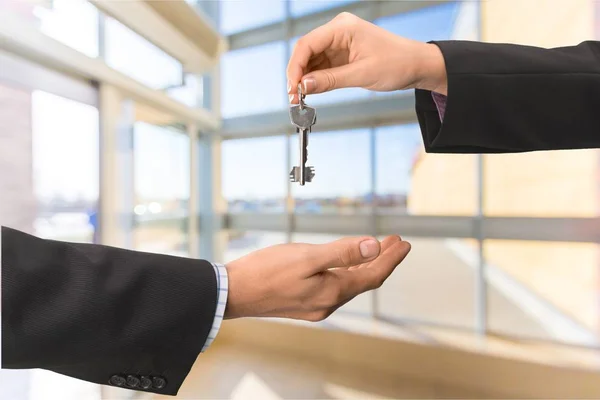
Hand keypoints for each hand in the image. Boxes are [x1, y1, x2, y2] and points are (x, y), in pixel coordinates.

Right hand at [224, 235, 409, 320]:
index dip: (391, 259)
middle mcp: (327, 304)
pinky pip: (335, 287)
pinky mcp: (303, 303)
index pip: (372, 275)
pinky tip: (346, 264)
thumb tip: (374, 247)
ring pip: (350, 284)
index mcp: (332, 293)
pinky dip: (347, 272)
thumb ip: (341, 253)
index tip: (404, 242)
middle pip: (364, 280)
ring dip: (365, 265)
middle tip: (396, 241)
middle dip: (382, 260)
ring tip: (377, 247)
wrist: (233, 293)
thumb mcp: (306, 257)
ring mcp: (315, 306)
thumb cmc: (266, 271)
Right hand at [286, 12, 446, 100]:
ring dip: (305, 78)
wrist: (416, 65)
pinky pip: (321, 64)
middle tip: (294, 96)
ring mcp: (339, 41)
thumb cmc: (397, 64)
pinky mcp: (342, 53)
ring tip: (300, 97)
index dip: (295, 67)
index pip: (307, 44)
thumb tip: (303, 86)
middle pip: (306, 50)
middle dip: (298, 74)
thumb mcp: (361, 75)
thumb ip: (330, 80)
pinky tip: (311, 90)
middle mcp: (338, 30)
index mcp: (343, 27)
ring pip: (311, 59)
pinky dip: (315, 78)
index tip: (292, 87)